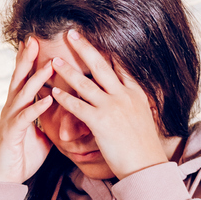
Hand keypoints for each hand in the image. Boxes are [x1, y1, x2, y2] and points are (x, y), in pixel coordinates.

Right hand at [0, 37, 56, 183]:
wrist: (6, 179)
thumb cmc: (23, 156)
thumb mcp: (42, 134)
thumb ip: (50, 120)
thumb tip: (67, 112)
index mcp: (18, 107)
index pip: (23, 79)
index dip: (28, 61)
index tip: (35, 42)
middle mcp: (11, 109)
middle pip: (18, 79)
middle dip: (26, 59)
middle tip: (34, 39)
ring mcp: (10, 120)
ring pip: (22, 94)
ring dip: (36, 79)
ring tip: (49, 64)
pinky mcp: (12, 134)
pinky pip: (25, 118)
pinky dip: (37, 108)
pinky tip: (49, 99)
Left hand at [48, 29, 171, 178]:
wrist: (147, 166)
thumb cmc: (143, 147)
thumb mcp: (143, 117)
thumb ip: (134, 102)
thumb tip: (129, 96)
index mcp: (136, 93)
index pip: (120, 65)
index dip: (106, 50)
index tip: (94, 36)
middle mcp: (124, 95)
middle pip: (101, 65)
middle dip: (84, 48)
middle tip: (71, 33)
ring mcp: (112, 107)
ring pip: (85, 83)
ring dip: (67, 70)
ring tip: (53, 60)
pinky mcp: (101, 122)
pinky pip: (78, 106)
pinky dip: (65, 98)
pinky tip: (53, 92)